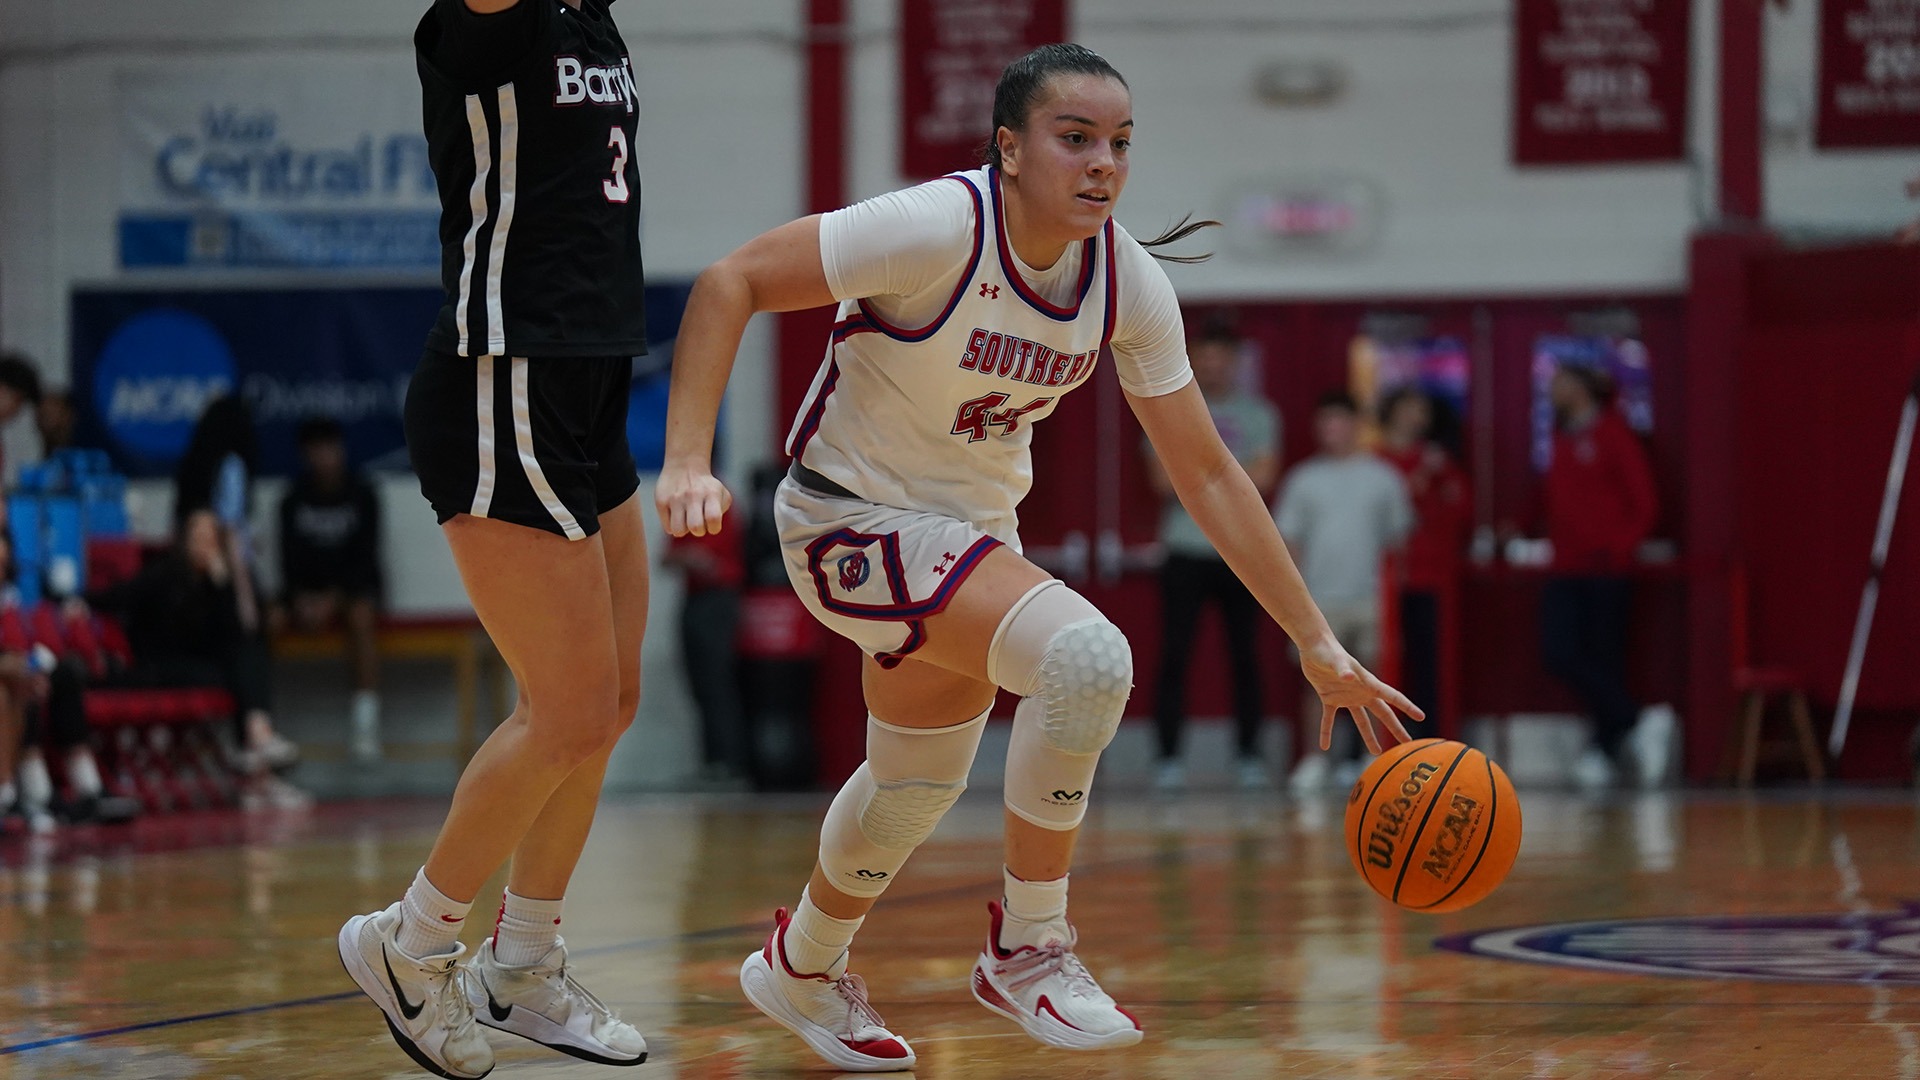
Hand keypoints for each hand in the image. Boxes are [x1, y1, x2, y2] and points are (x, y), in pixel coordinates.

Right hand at [656, 460, 732, 536]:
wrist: (684, 465)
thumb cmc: (706, 487)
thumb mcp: (721, 492)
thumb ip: (722, 510)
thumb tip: (711, 525)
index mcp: (711, 493)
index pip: (713, 518)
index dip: (714, 528)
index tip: (712, 523)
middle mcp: (693, 495)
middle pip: (696, 527)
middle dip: (699, 531)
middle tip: (698, 522)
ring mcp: (675, 498)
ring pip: (678, 531)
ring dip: (684, 530)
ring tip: (686, 520)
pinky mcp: (661, 502)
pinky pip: (668, 528)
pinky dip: (673, 526)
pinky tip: (677, 515)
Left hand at [1297, 636, 1423, 754]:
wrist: (1314, 646)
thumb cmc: (1328, 650)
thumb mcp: (1337, 661)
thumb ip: (1343, 670)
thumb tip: (1349, 678)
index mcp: (1368, 683)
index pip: (1392, 697)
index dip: (1407, 707)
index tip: (1421, 717)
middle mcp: (1361, 692)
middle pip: (1382, 713)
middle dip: (1395, 727)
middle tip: (1406, 742)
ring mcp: (1346, 696)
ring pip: (1361, 720)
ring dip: (1368, 736)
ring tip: (1375, 752)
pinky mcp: (1329, 697)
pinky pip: (1329, 719)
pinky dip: (1326, 731)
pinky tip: (1325, 746)